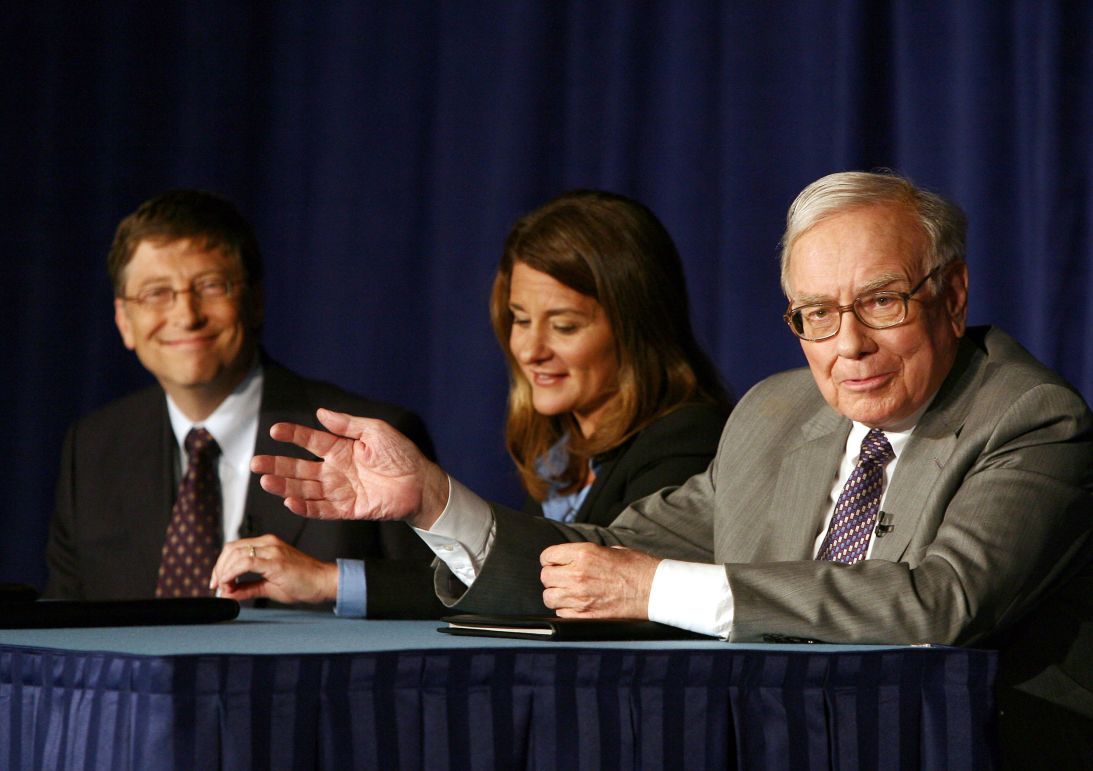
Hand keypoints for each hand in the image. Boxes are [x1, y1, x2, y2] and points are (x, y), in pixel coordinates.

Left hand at [209, 535, 337, 603]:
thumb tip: (227, 594)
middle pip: (231, 549)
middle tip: (217, 586)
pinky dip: (232, 574)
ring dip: (223, 572)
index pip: (234, 548)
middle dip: (218, 569)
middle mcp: (268, 543)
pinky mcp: (275, 561)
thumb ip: (247, 588)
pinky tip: (230, 584)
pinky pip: (245, 563)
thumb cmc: (303, 582)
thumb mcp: (269, 585)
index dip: (220, 565)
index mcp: (267, 544)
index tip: (217, 582)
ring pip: (235, 554)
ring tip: (225, 589)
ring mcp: (272, 549)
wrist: (324, 582)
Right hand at [250, 408, 449, 528]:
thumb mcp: (375, 431)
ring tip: (265, 481)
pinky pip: (322, 509)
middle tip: (255, 463)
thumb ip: (347, 425)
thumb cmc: (402, 454)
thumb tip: (319, 412)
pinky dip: (305, 506)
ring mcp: (340, 491)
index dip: (293, 435)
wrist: (422, 482)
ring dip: (285, 486)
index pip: (311, 441)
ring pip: (305, 489)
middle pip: (300, 468)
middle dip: (278, 465)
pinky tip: (289, 501)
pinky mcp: (348, 509)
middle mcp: (336, 470)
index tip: (274, 430)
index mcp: (341, 449)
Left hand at [539, 543, 660, 618]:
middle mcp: (577, 575)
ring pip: (549, 598)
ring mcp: (580, 597)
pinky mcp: (586, 616)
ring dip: (557, 595)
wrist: (654, 590)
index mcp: (583, 554)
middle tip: (563, 578)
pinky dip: (566, 610)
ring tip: (570, 592)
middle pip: (545, 577)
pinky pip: (561, 613)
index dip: (551, 559)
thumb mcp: (609, 550)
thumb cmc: (637, 568)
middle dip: (553, 577)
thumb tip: (570, 558)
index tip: (556, 563)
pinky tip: (579, 604)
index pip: (547, 556)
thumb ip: (586, 554)